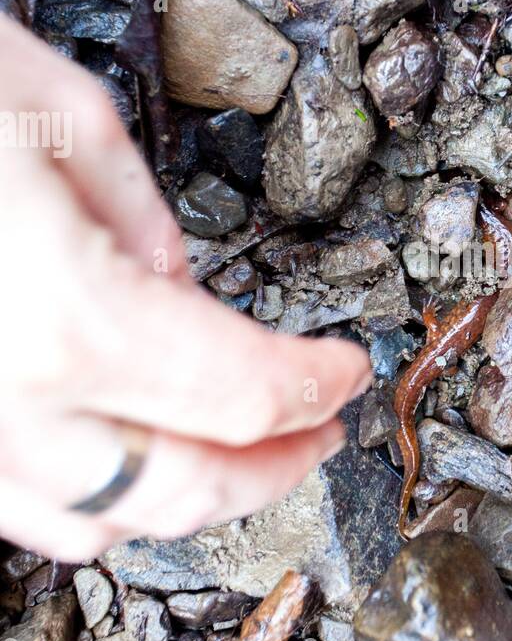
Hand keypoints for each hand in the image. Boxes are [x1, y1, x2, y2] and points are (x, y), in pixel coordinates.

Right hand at [0, 18, 370, 560]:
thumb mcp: (61, 113)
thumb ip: (139, 222)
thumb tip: (184, 291)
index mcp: (64, 319)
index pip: (241, 394)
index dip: (315, 389)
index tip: (348, 368)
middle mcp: (4, 406)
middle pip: (185, 489)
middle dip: (275, 467)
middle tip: (322, 429)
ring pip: (97, 526)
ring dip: (188, 498)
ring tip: (239, 451)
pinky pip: (15, 507)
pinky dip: (92, 501)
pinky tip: (122, 458)